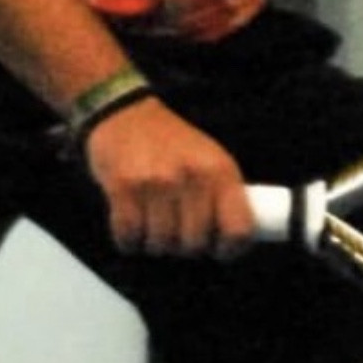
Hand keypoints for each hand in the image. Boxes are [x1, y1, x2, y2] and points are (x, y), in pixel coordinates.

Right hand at [84, 95, 256, 259]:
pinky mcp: (123, 187)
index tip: (219, 249)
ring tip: (152, 222)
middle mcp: (192, 176)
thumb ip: (220, 194)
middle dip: (184, 246)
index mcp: (221, 170)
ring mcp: (156, 182)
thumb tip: (231, 242)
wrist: (125, 112)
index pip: (239, 229)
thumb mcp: (209, 158)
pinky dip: (128, 239)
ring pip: (161, 244)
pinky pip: (128, 237)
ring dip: (154, 242)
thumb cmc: (171, 144)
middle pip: (195, 243)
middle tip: (177, 232)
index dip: (231, 248)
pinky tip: (131, 222)